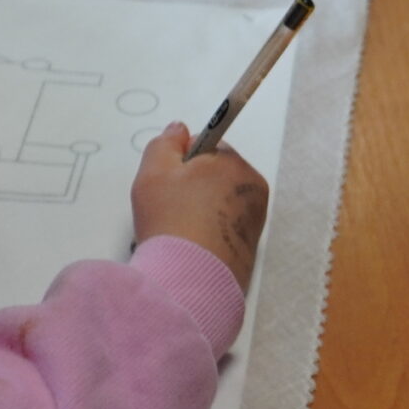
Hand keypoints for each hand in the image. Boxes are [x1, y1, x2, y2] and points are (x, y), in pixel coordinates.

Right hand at [131, 123, 268, 288]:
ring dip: (199, 209)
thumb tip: (180, 129)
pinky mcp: (249, 249)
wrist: (189, 279)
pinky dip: (208, 232)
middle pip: (216, 176)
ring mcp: (254, 221)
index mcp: (236, 164)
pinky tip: (190, 245)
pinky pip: (223, 229)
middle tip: (169, 206)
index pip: (209, 147)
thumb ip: (164, 143)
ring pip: (219, 203)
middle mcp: (253, 189)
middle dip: (192, 186)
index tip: (168, 180)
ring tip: (178, 229)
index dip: (183, 160)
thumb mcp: (153, 171)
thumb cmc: (171, 219)